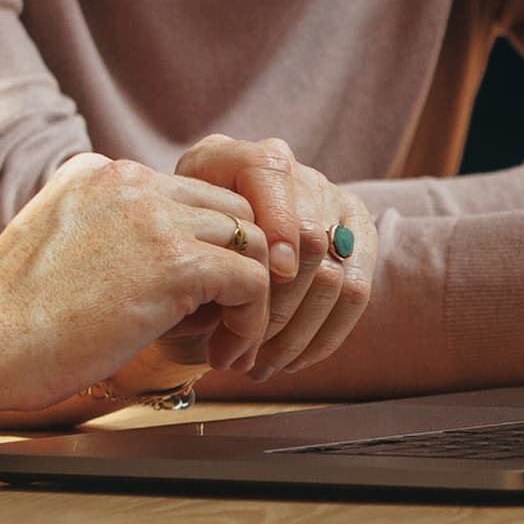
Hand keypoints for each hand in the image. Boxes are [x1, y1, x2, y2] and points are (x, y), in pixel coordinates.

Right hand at [0, 154, 274, 414]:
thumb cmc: (5, 319)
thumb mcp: (55, 250)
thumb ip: (102, 241)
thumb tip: (146, 279)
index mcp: (98, 173)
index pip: (186, 196)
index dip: (204, 248)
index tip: (198, 300)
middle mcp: (130, 180)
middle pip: (229, 208)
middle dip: (239, 263)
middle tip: (228, 322)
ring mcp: (153, 216)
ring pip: (251, 240)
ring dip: (252, 296)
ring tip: (231, 344)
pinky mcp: (174, 262)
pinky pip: (253, 280)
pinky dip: (252, 321)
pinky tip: (227, 354)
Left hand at [174, 135, 375, 375]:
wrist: (198, 253)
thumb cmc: (174, 253)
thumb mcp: (166, 246)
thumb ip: (185, 258)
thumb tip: (212, 301)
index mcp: (234, 157)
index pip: (272, 176)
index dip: (275, 229)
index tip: (262, 280)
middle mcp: (290, 170)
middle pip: (308, 235)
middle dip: (278, 304)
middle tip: (243, 350)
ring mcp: (328, 198)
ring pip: (335, 271)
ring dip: (296, 331)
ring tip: (260, 366)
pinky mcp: (355, 233)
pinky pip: (357, 290)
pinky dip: (324, 335)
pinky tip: (291, 362)